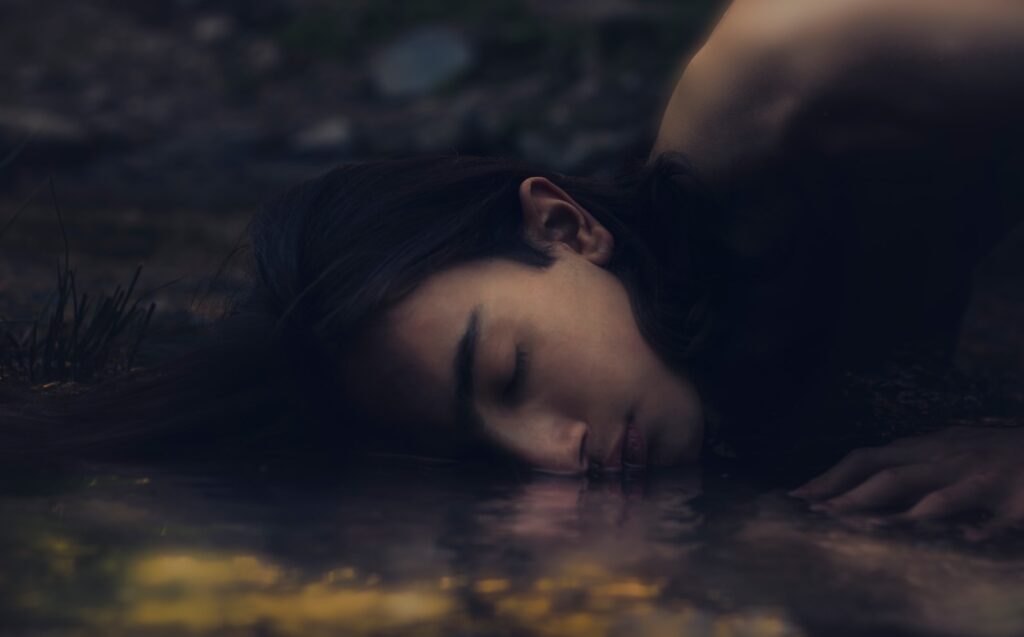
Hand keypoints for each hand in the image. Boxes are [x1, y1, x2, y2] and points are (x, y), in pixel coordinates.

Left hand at [789, 426, 1023, 539]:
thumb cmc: (993, 455)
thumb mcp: (944, 453)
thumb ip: (908, 468)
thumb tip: (858, 487)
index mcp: (925, 448)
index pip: (866, 459)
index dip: (831, 477)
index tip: (799, 497)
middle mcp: (944, 457)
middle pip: (884, 473)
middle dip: (846, 493)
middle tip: (815, 513)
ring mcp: (977, 475)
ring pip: (928, 492)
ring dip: (891, 508)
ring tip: (857, 525)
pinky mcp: (1015, 496)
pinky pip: (991, 517)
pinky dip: (974, 529)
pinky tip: (959, 540)